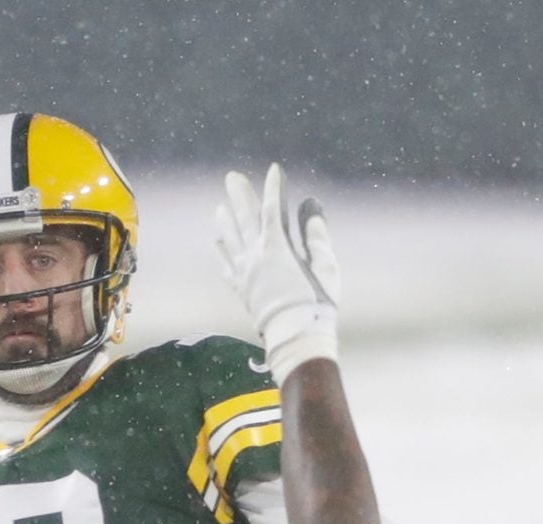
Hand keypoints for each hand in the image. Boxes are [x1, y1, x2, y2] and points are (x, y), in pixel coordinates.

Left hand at [215, 163, 341, 379]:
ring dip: (226, 221)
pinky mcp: (242, 291)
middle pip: (245, 219)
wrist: (295, 336)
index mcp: (276, 247)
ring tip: (220, 207)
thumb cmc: (315, 302)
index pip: (272, 209)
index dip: (272, 187)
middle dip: (239, 196)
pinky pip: (227, 267)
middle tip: (231, 178)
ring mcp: (246, 274)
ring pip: (231, 240)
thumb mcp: (325, 266)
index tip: (274, 170)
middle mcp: (255, 256)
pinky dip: (222, 253)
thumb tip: (311, 210)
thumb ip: (316, 236)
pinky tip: (217, 243)